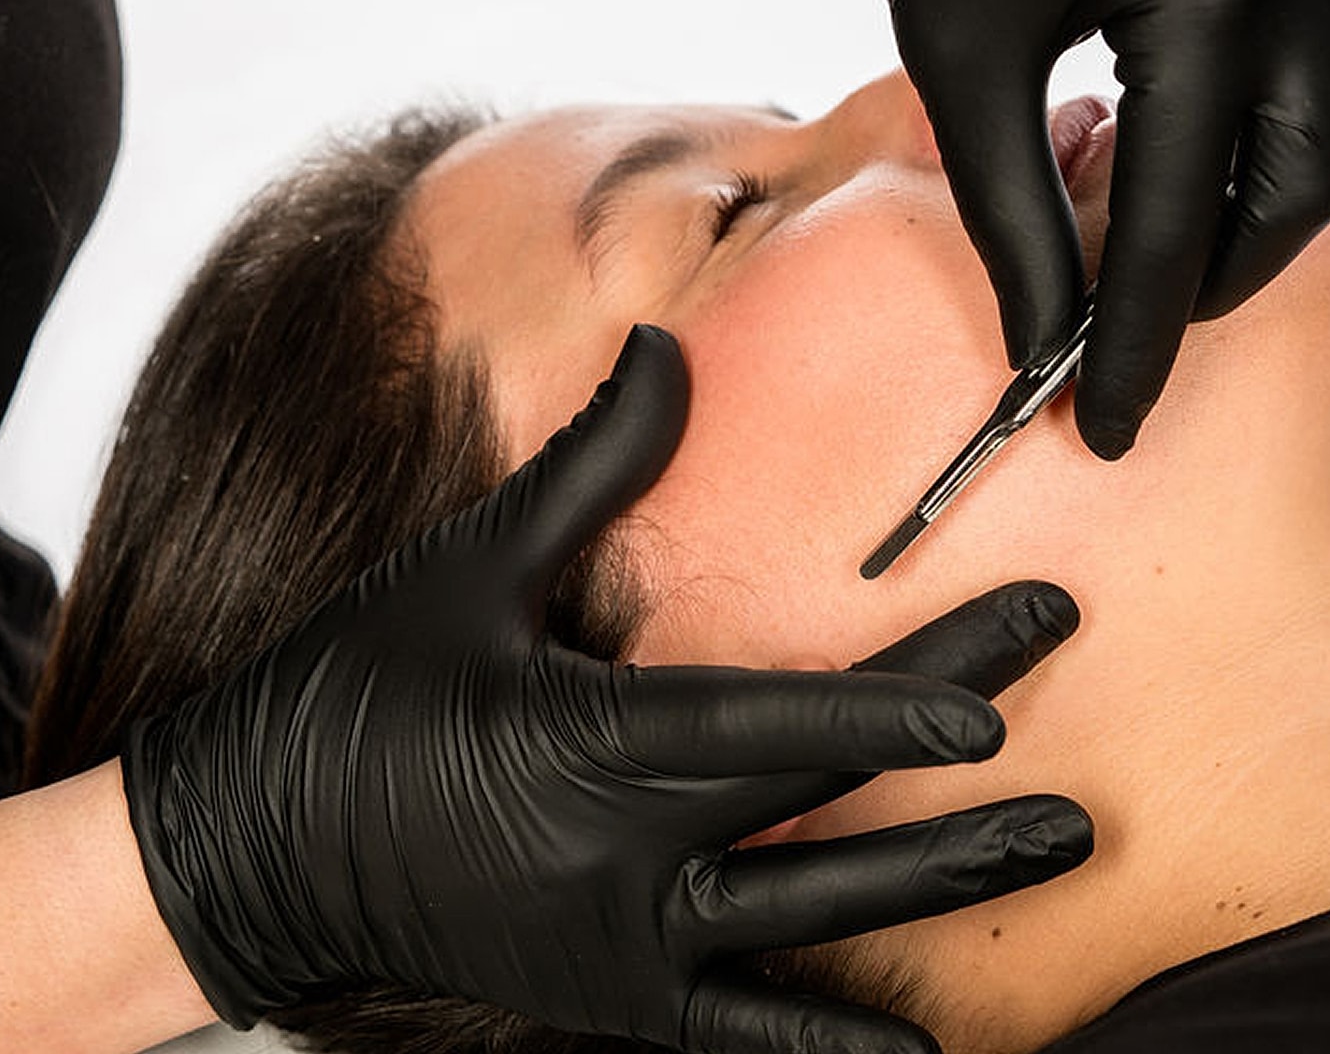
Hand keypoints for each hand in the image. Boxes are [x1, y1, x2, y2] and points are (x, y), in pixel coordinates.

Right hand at [121, 325, 1091, 1053]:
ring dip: (942, 894)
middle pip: (826, 818)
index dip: (905, 702)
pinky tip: (924, 1053)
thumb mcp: (466, 570)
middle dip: (963, 790)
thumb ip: (587, 469)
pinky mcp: (603, 1000)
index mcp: (585, 742)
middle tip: (1081, 771)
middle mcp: (615, 858)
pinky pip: (738, 1035)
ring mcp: (616, 945)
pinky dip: (831, 1045)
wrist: (248, 850)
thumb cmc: (356, 690)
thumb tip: (669, 346)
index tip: (1018, 672)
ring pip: (813, 927)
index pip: (780, 722)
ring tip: (1058, 853)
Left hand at [868, 0, 1329, 456]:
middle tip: (1146, 304)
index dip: (1136, 349)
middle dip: (1220, 275)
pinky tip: (1327, 56)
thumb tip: (1044, 346)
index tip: (1107, 431)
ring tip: (1239, 157)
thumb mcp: (960, 42)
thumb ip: (1010, 206)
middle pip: (1306, 188)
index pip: (1181, 228)